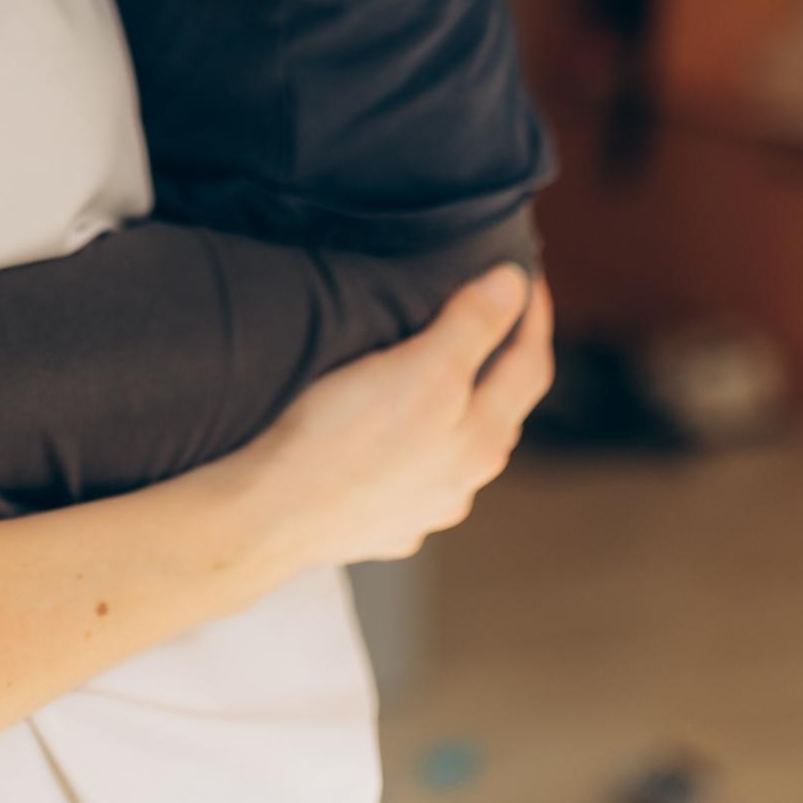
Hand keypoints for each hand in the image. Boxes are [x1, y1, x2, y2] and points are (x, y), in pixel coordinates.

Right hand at [241, 266, 551, 569]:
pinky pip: (409, 480)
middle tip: (490, 318)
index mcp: (481, 440)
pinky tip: (388, 443)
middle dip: (499, 363)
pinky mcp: (379, 525)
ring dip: (457, 413)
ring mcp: (421, 510)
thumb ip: (471, 326)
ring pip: (454, 452)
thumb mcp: (419, 368)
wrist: (269, 514)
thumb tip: (513, 284)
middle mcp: (462, 482)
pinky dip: (412, 452)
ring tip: (437, 379)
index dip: (533, 318)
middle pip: (499, 412)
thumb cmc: (340, 438)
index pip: (530, 367)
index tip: (526, 277)